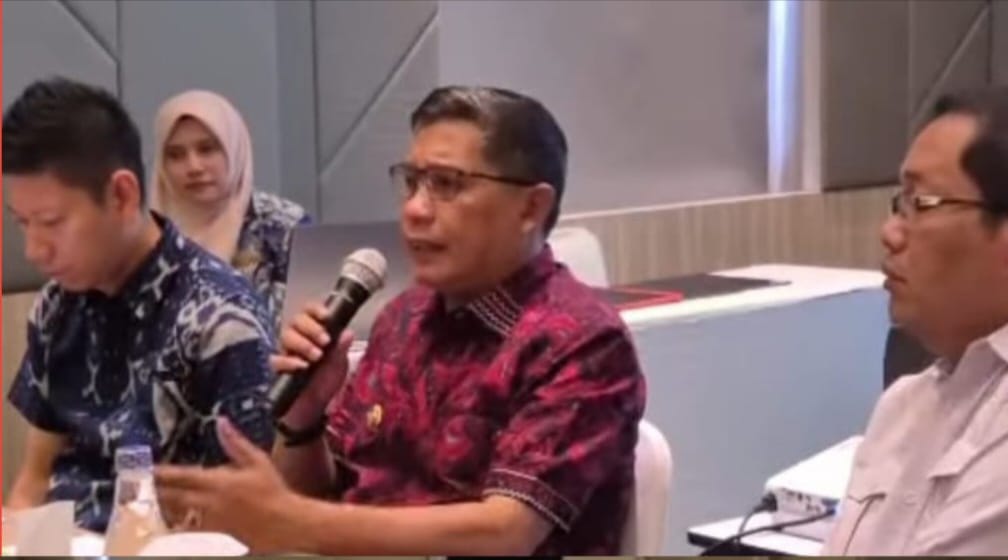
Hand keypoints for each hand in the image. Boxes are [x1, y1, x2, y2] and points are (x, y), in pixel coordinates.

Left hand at [155, 417, 300, 552]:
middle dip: (156, 491)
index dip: (163, 472)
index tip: (149, 468)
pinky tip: (172, 520)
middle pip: (174, 497)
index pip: (184, 476)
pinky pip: (189, 527)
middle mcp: (209, 502)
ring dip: (163, 507)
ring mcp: (210, 520)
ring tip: (149, 502)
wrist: (284, 523)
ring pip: (178, 514)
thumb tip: (222, 422)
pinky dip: (178, 522)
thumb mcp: (257, 460)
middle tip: (139, 487)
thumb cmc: (273, 491)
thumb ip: (235, 442)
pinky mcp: (214, 533)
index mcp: (218, 482)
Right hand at [269, 302, 353, 424]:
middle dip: (312, 328)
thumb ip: (341, 349)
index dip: (316, 309)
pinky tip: (302, 366)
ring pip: (286, 336)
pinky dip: (289, 361)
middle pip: (296, 320)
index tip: (326, 317)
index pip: (309, 311)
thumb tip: (347, 333)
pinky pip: (276, 359)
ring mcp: (286, 351)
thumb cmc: (325, 380)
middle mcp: (297, 337)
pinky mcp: (278, 369)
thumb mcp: (338, 365)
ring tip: (317, 356)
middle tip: (325, 341)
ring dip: (303, 343)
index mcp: (313, 331)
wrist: (313, 407)